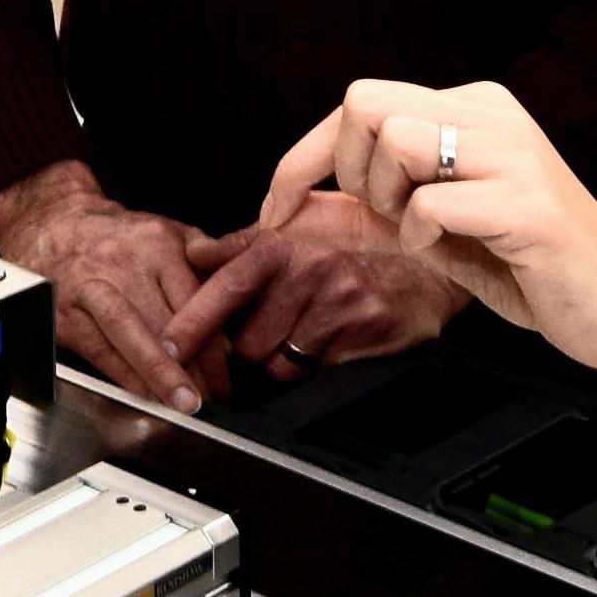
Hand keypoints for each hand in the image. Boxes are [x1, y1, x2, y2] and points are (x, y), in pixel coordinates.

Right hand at [0, 158, 230, 406]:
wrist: (54, 224)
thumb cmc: (118, 239)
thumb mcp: (167, 232)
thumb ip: (206, 261)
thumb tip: (241, 304)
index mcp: (158, 244)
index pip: (194, 299)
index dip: (213, 340)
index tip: (229, 370)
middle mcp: (125, 264)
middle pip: (165, 321)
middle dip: (193, 366)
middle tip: (213, 396)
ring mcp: (93, 288)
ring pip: (131, 335)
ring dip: (159, 375)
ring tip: (182, 404)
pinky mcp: (68, 313)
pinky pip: (101, 350)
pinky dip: (125, 376)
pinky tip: (145, 395)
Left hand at [166, 189, 465, 381]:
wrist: (428, 263)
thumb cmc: (361, 242)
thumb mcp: (298, 226)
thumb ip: (243, 243)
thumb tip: (194, 253)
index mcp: (282, 244)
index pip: (223, 287)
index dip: (190, 323)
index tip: (169, 347)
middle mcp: (306, 271)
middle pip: (245, 341)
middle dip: (244, 351)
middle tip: (256, 344)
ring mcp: (335, 304)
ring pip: (277, 362)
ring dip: (276, 362)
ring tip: (294, 340)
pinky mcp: (360, 331)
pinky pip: (312, 371)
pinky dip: (307, 367)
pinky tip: (321, 345)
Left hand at [240, 80, 596, 406]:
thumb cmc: (534, 268)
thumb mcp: (436, 234)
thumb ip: (368, 212)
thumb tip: (288, 208)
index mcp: (473, 109)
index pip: (359, 101)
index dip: (301, 159)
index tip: (274, 211)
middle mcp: (493, 114)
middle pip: (365, 104)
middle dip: (350, 173)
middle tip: (386, 221)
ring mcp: (514, 153)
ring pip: (396, 140)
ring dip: (388, 204)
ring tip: (427, 237)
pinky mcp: (528, 203)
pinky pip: (430, 205)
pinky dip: (422, 239)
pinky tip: (459, 255)